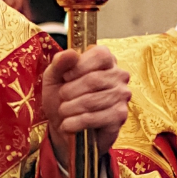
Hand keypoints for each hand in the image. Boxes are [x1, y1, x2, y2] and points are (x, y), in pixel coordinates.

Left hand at [42, 46, 130, 166]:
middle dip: (70, 90)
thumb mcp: (54, 76)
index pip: (100, 55)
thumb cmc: (61, 95)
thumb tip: (71, 53)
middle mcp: (118, 75)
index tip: (65, 77)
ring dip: (71, 107)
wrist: (65, 123)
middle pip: (94, 79)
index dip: (78, 66)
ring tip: (63, 111)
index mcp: (105, 59)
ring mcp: (122, 96)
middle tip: (61, 97)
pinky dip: (77, 122)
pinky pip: (96, 118)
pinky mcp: (120, 116)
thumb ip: (60, 62)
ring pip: (93, 100)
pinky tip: (68, 124)